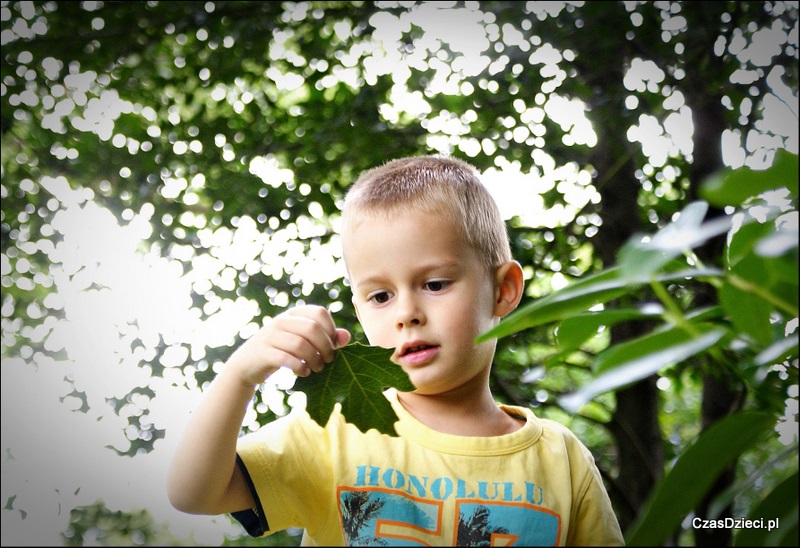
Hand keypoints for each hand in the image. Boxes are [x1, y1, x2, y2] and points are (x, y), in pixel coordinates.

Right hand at [226, 305, 350, 385]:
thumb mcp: (303, 342)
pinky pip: (287, 358)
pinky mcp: (263, 352)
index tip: (333, 346)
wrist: (247, 365)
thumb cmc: (282, 352)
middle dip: (325, 346)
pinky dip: (300, 367)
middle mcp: (281, 321)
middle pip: (312, 328)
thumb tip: (347, 337)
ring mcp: (270, 335)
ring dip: (314, 359)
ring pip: (300, 344)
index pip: (319, 312)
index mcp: (293, 314)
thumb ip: (326, 338)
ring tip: (317, 368)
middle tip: (329, 360)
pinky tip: (304, 372)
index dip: (331, 329)